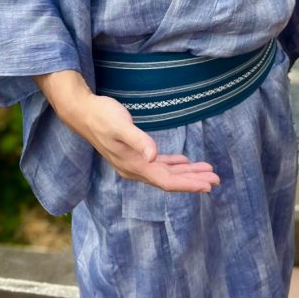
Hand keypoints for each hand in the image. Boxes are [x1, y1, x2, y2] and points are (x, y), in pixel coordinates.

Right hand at [79, 94, 219, 192]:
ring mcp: (133, 163)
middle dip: (193, 180)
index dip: (189, 184)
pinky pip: (158, 165)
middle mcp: (135, 169)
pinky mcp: (133, 155)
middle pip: (169, 180)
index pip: (167, 181)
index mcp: (134, 166)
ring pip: (166, 173)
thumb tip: (154, 156)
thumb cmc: (102, 116)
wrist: (82, 113)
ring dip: (186, 173)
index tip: (208, 185)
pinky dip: (173, 164)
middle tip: (216, 179)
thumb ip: (138, 140)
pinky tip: (183, 162)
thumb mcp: (121, 125)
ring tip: (207, 172)